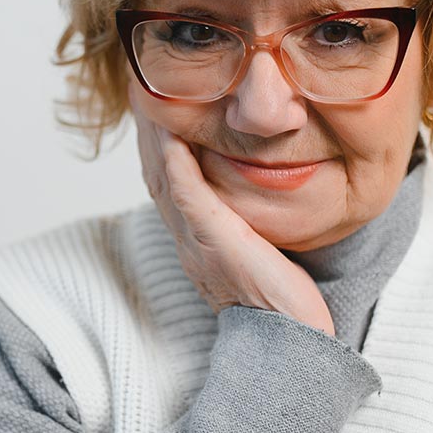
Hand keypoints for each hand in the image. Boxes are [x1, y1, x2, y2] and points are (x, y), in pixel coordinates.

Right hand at [128, 84, 335, 336]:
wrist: (288, 341)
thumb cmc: (284, 305)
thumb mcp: (264, 255)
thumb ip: (253, 227)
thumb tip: (262, 202)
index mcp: (196, 241)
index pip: (169, 183)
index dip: (160, 146)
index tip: (160, 111)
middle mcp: (187, 238)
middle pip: (156, 173)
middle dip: (149, 130)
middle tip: (145, 91)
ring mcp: (194, 238)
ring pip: (162, 175)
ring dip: (154, 134)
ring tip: (151, 96)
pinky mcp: (209, 236)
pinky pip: (183, 189)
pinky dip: (173, 158)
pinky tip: (170, 129)